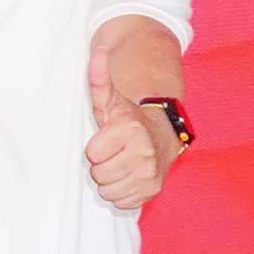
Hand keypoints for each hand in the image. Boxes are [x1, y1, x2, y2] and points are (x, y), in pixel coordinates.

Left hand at [82, 45, 172, 211]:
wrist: (162, 134)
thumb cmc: (129, 118)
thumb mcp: (111, 98)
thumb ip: (100, 78)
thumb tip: (98, 52)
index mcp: (130, 129)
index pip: (91, 154)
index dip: (96, 146)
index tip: (108, 137)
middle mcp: (144, 153)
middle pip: (99, 174)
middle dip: (102, 163)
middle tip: (114, 151)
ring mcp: (150, 173)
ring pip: (108, 191)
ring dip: (110, 179)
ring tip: (121, 162)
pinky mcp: (153, 190)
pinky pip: (122, 202)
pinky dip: (123, 192)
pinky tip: (130, 175)